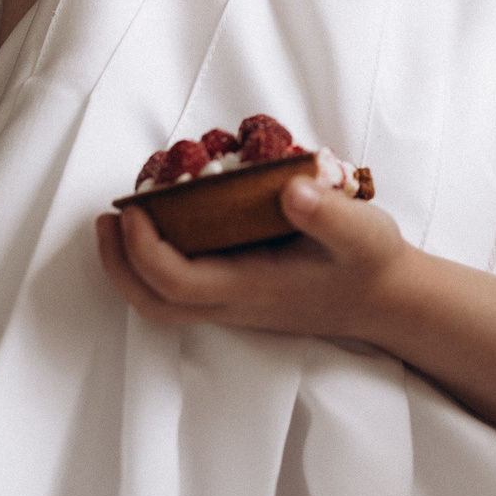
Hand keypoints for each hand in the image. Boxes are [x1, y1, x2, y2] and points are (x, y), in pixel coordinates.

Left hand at [96, 177, 413, 338]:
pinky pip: (181, 291)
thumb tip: (291, 190)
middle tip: (106, 218)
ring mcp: (236, 306)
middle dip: (119, 265)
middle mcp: (236, 304)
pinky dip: (155, 264)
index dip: (144, 249)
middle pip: (154, 303)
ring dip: (131, 267)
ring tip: (121, 221)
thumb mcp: (363, 233)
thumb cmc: (372, 264)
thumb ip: (329, 214)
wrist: (389, 301)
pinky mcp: (240, 298)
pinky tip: (162, 227)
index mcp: (255, 289)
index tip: (132, 208)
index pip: (178, 282)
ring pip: (163, 303)